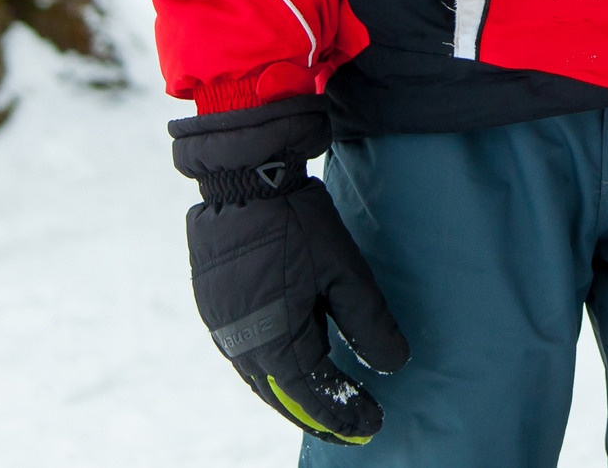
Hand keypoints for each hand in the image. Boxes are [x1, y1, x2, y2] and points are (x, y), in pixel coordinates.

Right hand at [173, 95, 408, 443]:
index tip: (374, 424)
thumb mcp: (345, 272)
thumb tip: (393, 365)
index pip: (314, 395)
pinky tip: (289, 368)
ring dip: (292, 397)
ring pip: (260, 379)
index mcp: (273, 341)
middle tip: (352, 430)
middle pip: (283, 396)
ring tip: (324, 408)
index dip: (344, 413)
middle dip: (319, 415)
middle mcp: (240, 345)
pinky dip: (271, 372)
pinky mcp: (214, 308)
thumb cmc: (298, 222)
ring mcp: (221, 327)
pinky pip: (244, 356)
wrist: (243, 177)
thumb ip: (368, 323)